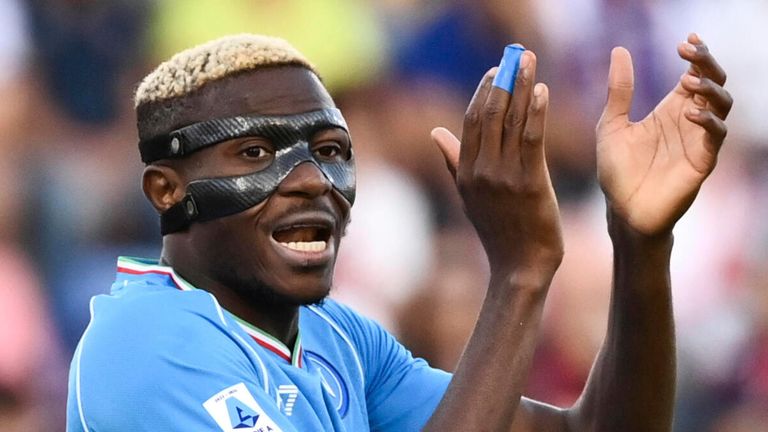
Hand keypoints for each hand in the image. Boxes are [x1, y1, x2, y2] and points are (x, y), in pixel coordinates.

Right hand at [431, 51, 562, 277]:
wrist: (520, 267)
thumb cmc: (499, 232)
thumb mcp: (468, 196)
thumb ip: (453, 161)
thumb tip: (434, 133)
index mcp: (465, 173)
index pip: (471, 121)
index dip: (483, 91)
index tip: (496, 70)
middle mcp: (480, 171)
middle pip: (490, 114)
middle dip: (504, 80)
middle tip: (517, 57)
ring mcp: (504, 177)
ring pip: (511, 121)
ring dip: (522, 87)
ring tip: (531, 63)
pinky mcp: (530, 183)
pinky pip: (532, 139)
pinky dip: (536, 112)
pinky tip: (542, 92)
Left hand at [597, 33, 732, 235]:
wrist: (622, 211)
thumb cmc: (617, 171)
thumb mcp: (611, 125)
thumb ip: (619, 91)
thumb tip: (620, 49)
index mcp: (671, 110)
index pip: (694, 74)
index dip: (696, 55)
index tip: (685, 41)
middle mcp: (690, 121)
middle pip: (713, 83)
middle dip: (707, 64)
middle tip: (690, 52)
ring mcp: (699, 141)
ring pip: (722, 105)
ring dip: (710, 89)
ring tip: (688, 81)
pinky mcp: (702, 161)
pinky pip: (716, 136)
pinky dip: (708, 121)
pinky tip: (689, 113)